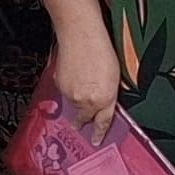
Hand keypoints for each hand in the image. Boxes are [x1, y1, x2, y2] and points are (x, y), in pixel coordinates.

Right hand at [49, 18, 121, 134]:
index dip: (100, 133)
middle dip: (83, 119)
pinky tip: (74, 73)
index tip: (96, 140)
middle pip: (84, 116)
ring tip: (81, 82)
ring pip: (74, 104)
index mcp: (104, 98)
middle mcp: (87, 100)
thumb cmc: (101, 49)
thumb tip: (104, 103)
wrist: (80, 34)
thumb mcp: (114, 75)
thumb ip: (109, 94)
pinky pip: (65, 92)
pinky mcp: (59, 85)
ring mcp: (71, 94)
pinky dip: (69, 87)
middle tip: (80, 123)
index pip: (103, 122)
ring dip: (77, 99)